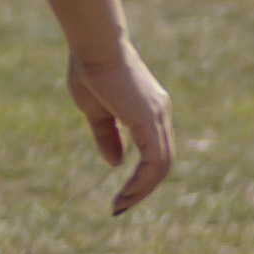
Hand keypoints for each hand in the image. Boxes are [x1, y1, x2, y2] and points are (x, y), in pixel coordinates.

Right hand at [77, 44, 176, 214]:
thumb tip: (116, 163)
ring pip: (162, 166)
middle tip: (121, 206)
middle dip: (143, 189)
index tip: (121, 192)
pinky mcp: (150, 122)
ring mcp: (159, 118)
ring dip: (142, 190)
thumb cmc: (90, 70)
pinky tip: (126, 193)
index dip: (141, 174)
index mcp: (149, 110)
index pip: (155, 151)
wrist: (94, 47)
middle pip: (162, 163)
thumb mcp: (95, 110)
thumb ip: (107, 135)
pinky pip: (155, 162)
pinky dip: (142, 182)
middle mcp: (160, 115)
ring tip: (121, 205)